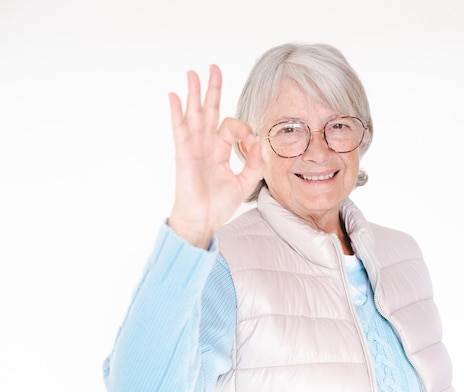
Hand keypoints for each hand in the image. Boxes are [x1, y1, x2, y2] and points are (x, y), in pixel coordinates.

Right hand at [167, 65, 263, 247]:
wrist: (203, 220)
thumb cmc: (219, 205)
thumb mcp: (245, 183)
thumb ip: (255, 163)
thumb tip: (259, 142)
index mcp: (219, 150)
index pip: (231, 127)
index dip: (244, 130)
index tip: (252, 142)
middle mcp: (205, 145)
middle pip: (209, 111)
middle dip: (212, 89)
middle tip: (213, 68)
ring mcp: (193, 148)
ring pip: (194, 114)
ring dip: (193, 93)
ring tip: (192, 73)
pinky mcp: (184, 154)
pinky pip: (180, 129)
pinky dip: (177, 112)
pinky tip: (174, 96)